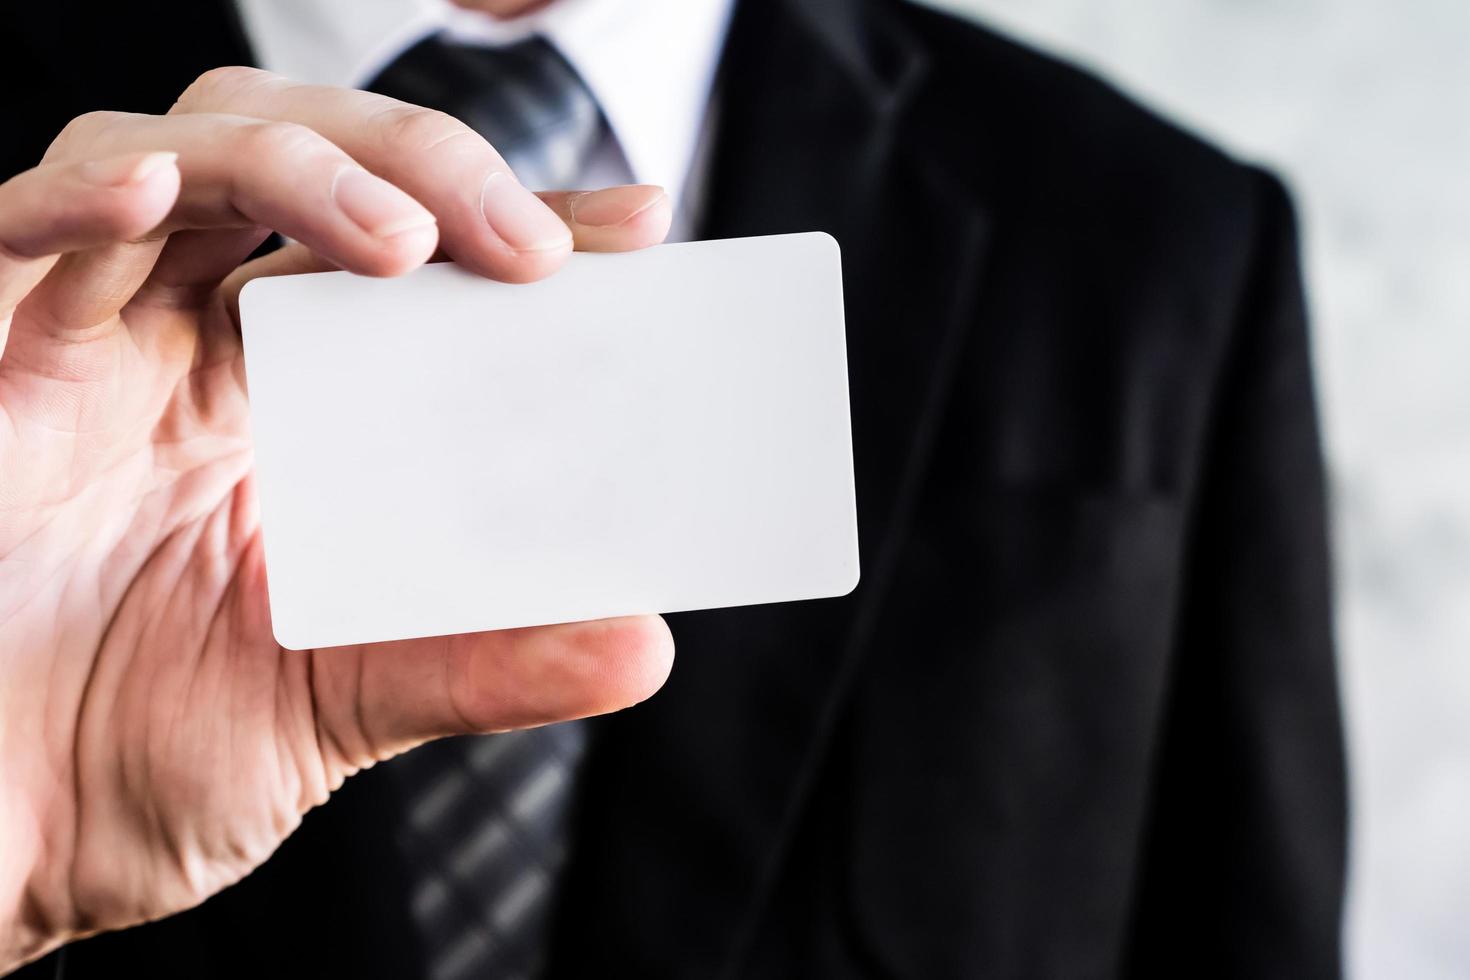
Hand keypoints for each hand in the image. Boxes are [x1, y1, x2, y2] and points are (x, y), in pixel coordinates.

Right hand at [0, 67, 674, 970]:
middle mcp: (193, 352)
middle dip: (425, 166)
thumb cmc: (136, 763)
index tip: (634, 224)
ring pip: (184, 161)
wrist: (3, 845)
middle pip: (307, 163)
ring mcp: (90, 348)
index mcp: (289, 410)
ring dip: (299, 163)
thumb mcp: (342, 708)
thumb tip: (637, 646)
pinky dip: (79, 201)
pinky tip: (152, 194)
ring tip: (402, 240)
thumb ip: (480, 664)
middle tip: (531, 243)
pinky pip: (14, 239)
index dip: (516, 222)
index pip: (414, 266)